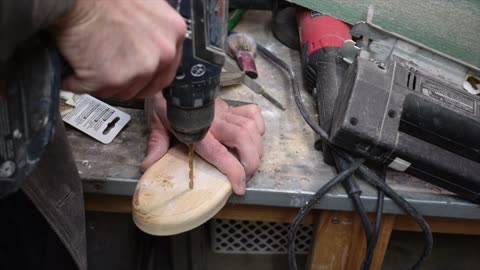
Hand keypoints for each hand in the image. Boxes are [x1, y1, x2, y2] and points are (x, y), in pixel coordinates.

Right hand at [52, 0, 185, 98]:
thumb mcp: (144, 8)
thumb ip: (153, 33)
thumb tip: (150, 50)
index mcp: (173, 32)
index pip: (167, 69)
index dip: (147, 73)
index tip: (134, 72)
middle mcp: (164, 53)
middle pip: (147, 86)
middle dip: (127, 82)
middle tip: (108, 67)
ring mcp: (141, 68)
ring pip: (122, 91)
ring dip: (104, 82)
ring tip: (91, 57)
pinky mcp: (114, 79)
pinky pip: (96, 91)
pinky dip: (80, 82)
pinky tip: (77, 62)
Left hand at [142, 94, 265, 194]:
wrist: (173, 76)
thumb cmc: (165, 101)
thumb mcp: (156, 123)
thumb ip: (156, 145)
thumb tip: (147, 167)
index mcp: (197, 130)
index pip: (219, 153)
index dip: (234, 171)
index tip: (240, 187)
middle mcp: (216, 120)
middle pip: (244, 138)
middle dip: (252, 160)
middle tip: (248, 173)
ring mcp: (225, 111)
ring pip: (251, 127)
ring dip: (257, 146)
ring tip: (252, 160)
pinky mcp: (230, 105)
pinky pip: (252, 112)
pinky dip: (258, 125)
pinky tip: (254, 136)